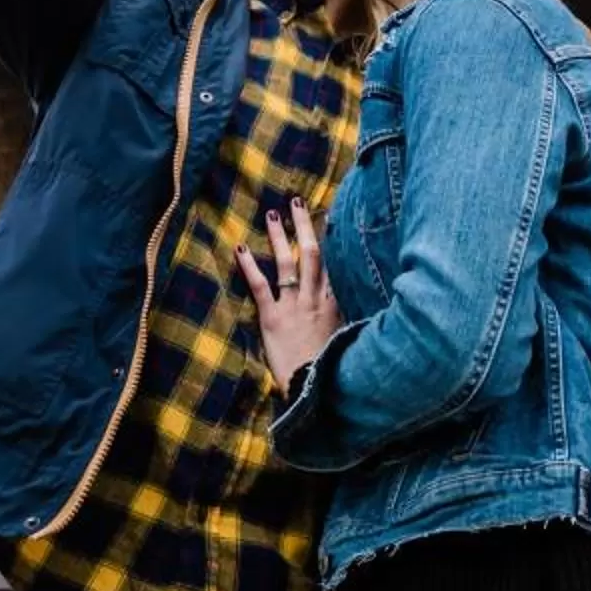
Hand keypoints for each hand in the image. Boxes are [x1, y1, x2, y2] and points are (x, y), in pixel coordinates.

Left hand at [237, 201, 341, 389]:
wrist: (315, 389)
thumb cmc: (331, 368)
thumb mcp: (348, 339)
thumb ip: (346, 317)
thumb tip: (350, 301)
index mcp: (335, 304)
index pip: (334, 263)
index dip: (330, 238)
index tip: (326, 217)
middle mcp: (315, 299)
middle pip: (312, 254)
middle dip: (304, 225)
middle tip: (297, 201)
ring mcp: (294, 307)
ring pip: (288, 263)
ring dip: (279, 236)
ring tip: (272, 214)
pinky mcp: (272, 318)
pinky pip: (260, 286)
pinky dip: (250, 266)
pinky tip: (240, 248)